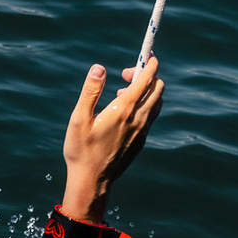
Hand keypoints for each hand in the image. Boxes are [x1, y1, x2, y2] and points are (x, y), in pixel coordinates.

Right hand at [60, 58, 163, 224]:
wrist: (92, 182)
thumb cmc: (81, 151)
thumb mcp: (79, 119)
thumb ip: (90, 91)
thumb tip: (99, 68)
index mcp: (124, 109)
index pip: (147, 78)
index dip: (149, 62)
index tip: (144, 55)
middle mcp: (138, 119)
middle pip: (158, 87)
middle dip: (147, 74)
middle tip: (126, 75)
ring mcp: (142, 131)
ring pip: (157, 102)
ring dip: (147, 90)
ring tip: (122, 94)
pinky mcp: (141, 141)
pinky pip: (151, 116)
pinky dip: (145, 105)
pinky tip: (124, 111)